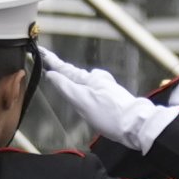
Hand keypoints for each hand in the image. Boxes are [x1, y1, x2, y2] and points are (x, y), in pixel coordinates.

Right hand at [38, 50, 174, 151]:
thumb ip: (66, 87)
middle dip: (63, 70)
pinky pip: (93, 91)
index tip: (42, 52)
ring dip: (74, 80)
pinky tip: (87, 98)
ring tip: (65, 79)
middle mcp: (98, 81)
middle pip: (76, 74)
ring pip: (85, 82)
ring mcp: (106, 89)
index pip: (65, 69)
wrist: (136, 126)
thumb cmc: (109, 115)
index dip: (52, 62)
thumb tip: (51, 74)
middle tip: (51, 62)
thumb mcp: (82, 101)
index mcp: (89, 79)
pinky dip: (85, 90)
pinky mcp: (111, 99)